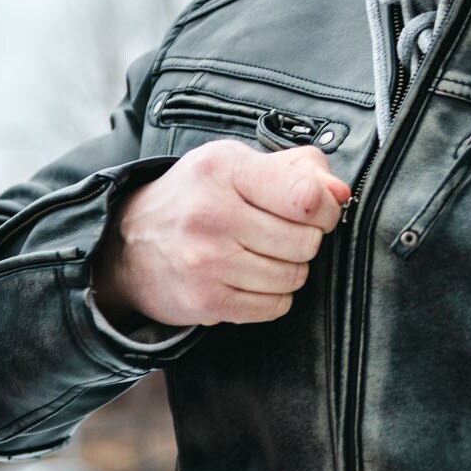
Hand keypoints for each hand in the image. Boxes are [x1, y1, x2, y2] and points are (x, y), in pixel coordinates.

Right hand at [91, 141, 349, 328]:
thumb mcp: (238, 164)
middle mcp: (211, 214)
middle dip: (305, 239)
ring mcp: (205, 261)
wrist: (128, 244)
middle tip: (283, 234)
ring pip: (294, 276)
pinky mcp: (205, 301)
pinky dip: (274, 296)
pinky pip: (275, 306)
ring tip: (262, 254)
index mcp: (223, 169)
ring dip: (289, 269)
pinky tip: (251, 278)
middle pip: (305, 241)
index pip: (305, 197)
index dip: (326, 209)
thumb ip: (299, 169)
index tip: (317, 211)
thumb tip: (342, 193)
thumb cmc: (195, 197)